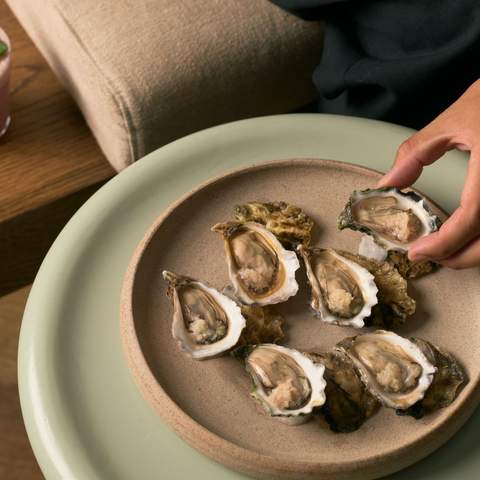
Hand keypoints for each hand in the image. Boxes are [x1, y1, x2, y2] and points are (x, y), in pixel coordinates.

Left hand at [377, 79, 479, 268]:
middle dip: (458, 258)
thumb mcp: (453, 120)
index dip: (443, 243)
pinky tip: (468, 233)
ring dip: (474, 252)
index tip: (416, 253)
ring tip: (445, 248)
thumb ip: (416, 154)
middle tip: (428, 255)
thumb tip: (387, 184)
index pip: (472, 218)